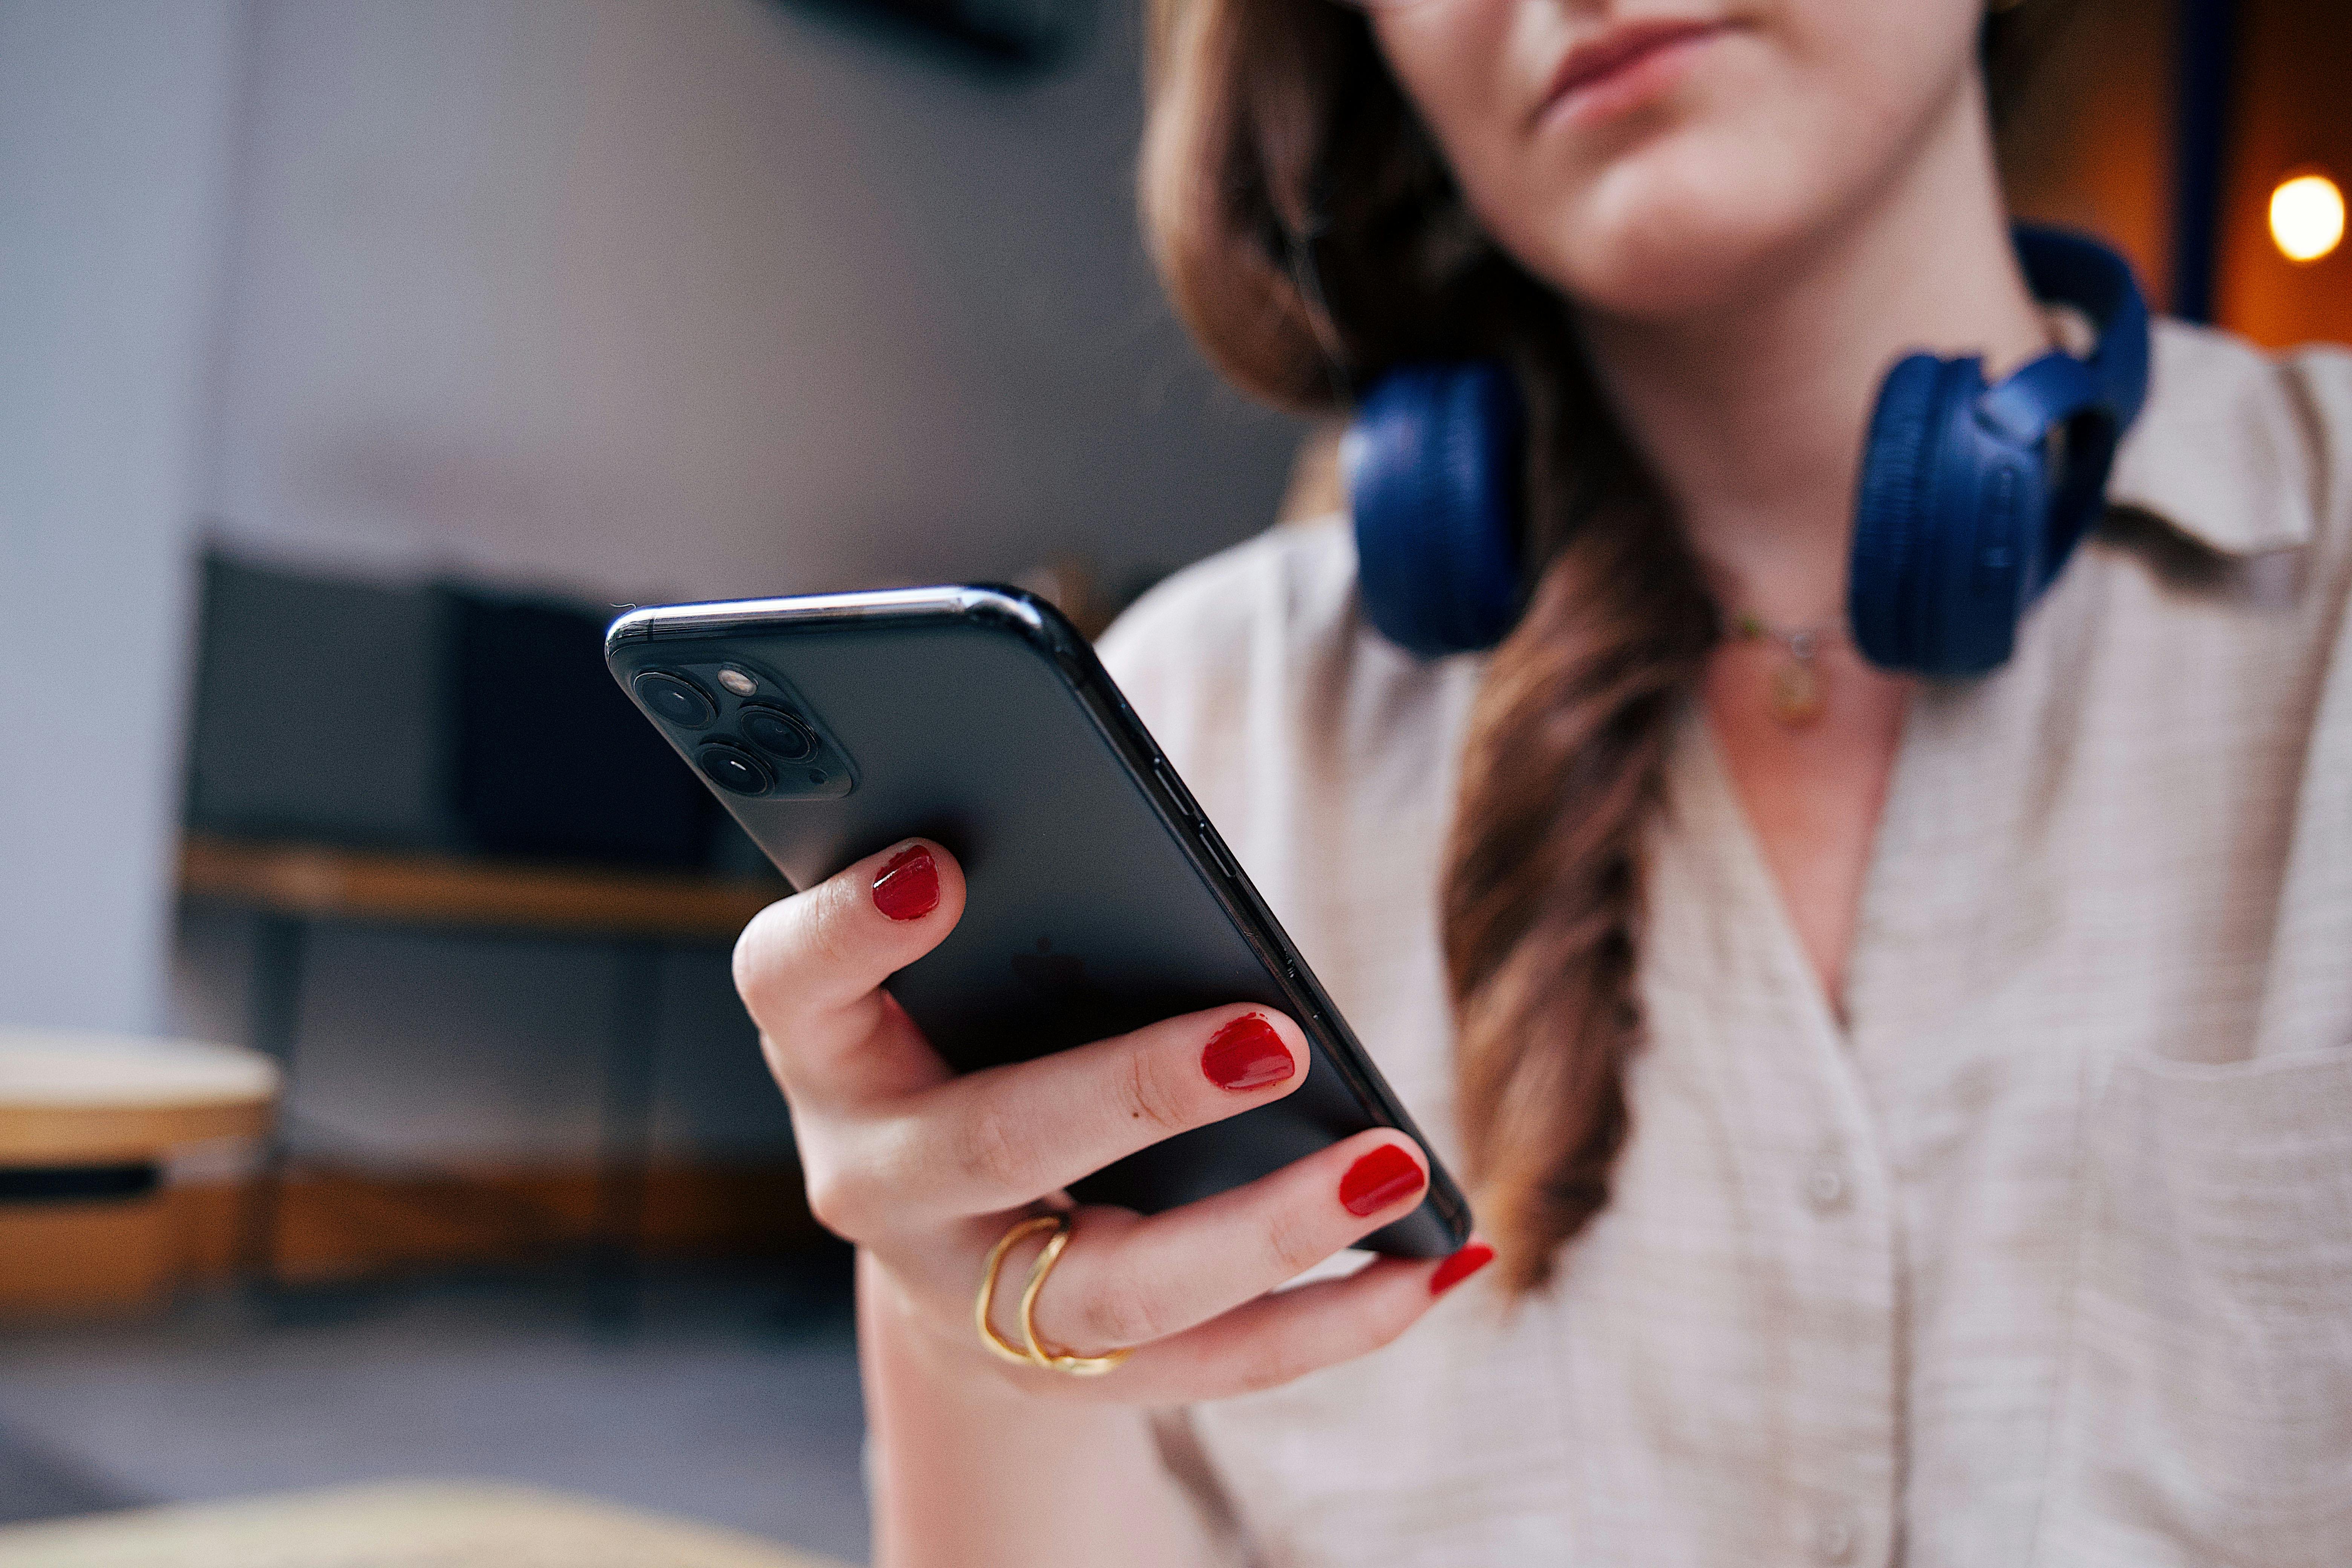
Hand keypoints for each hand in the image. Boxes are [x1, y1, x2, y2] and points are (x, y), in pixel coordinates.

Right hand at [733, 838, 1491, 1400]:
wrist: (946, 1231)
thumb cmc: (968, 1035)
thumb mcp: (953, 964)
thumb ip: (1019, 900)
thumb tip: (1145, 846)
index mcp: (832, 1053)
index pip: (794, 983)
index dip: (849, 930)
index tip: (938, 867)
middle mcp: (879, 1182)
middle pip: (990, 1146)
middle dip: (1133, 1092)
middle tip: (1269, 1036)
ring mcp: (967, 1297)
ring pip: (1113, 1289)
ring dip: (1268, 1229)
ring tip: (1392, 1165)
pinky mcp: (1063, 1375)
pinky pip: (1209, 1368)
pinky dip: (1332, 1323)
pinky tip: (1430, 1268)